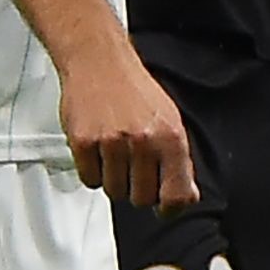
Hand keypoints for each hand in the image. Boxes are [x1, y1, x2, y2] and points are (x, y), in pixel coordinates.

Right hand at [60, 48, 197, 213]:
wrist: (98, 61)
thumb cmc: (134, 90)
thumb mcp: (169, 121)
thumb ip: (179, 162)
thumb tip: (185, 196)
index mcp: (170, 137)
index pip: (175, 194)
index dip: (169, 207)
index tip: (163, 208)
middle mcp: (143, 141)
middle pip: (141, 198)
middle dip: (137, 190)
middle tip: (133, 171)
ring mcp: (112, 142)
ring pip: (114, 191)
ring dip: (113, 180)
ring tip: (114, 156)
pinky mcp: (84, 142)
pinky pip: (89, 179)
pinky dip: (92, 171)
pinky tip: (98, 152)